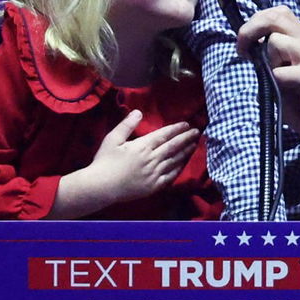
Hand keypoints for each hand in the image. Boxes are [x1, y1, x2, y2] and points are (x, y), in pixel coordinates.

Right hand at [85, 110, 200, 203]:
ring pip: (174, 160)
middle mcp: (151, 159)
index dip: (176, 129)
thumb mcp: (112, 139)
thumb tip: (138, 112)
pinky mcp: (153, 186)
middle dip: (186, 138)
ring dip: (185, 152)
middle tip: (197, 132)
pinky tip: (183, 164)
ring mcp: (154, 173)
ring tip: (194, 145)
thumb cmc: (105, 161)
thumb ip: (126, 125)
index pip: (164, 135)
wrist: (101, 187)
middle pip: (173, 146)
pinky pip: (170, 176)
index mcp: (142, 146)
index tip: (187, 124)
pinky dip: (178, 169)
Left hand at [236, 6, 299, 178]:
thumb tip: (249, 49)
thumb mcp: (285, 77)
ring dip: (266, 62)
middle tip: (242, 51)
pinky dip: (275, 83)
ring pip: (275, 42)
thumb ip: (271, 60)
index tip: (246, 45)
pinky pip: (280, 72)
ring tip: (275, 81)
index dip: (256, 22)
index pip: (279, 13)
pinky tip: (285, 95)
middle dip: (250, 30)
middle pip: (277, 16)